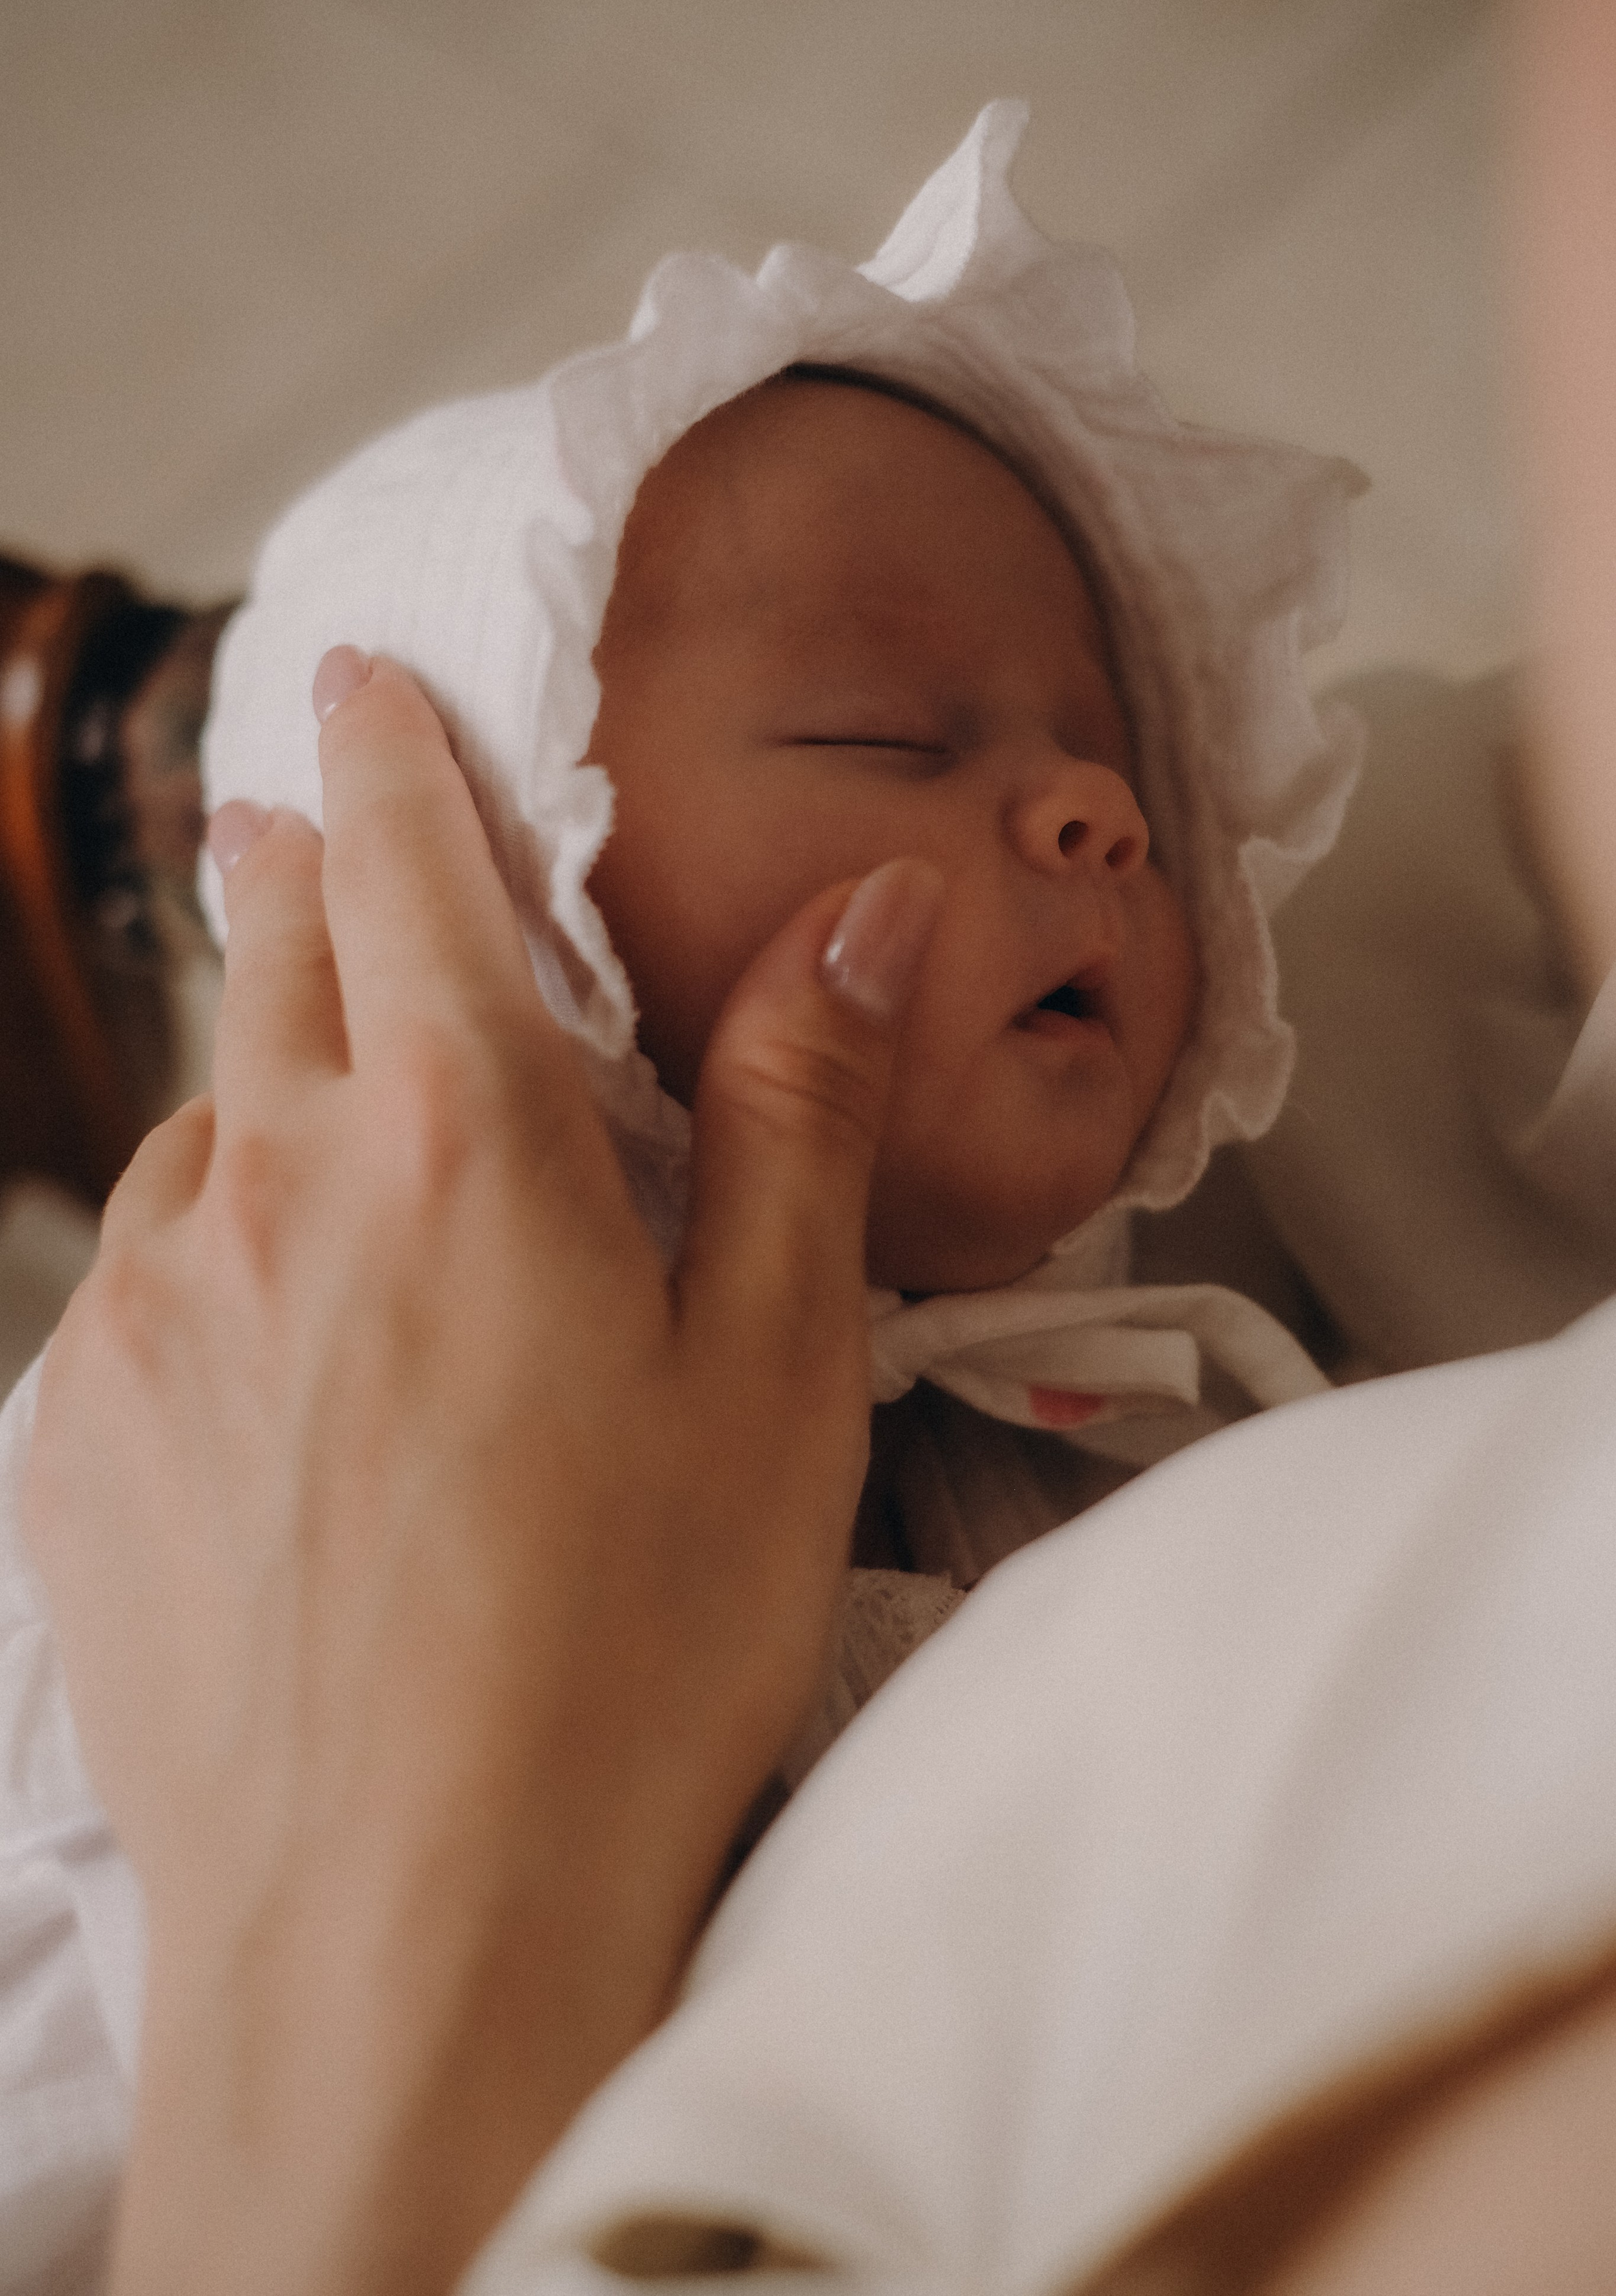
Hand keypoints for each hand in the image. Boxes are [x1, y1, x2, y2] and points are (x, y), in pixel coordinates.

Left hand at [23, 648, 941, 2295]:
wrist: (408, 1924)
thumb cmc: (631, 1646)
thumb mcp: (776, 1368)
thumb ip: (801, 1111)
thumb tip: (859, 911)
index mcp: (459, 1142)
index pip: (405, 864)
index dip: (387, 749)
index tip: (355, 678)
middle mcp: (268, 1188)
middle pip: (271, 958)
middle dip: (303, 876)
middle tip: (313, 837)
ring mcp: (146, 1314)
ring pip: (203, 1128)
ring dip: (266, 1100)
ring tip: (345, 1170)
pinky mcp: (74, 1440)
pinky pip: (142, 1281)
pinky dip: (211, 1258)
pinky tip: (286, 1365)